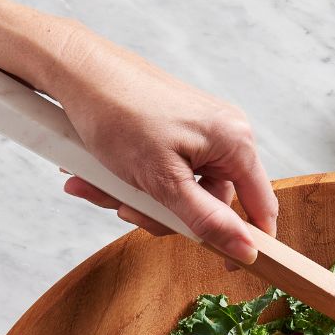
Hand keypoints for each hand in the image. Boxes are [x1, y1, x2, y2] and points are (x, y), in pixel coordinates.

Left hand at [52, 26, 277, 264]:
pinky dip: (135, 183)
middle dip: (168, 216)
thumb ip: (207, 220)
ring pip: (183, 192)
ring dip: (142, 201)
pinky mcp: (176, 131)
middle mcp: (224, 134)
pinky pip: (166, 173)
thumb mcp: (163, 180)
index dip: (247, 241)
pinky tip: (102, 176)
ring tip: (103, 188)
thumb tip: (247, 250)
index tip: (227, 267)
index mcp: (235, 142)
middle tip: (127, 211)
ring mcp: (200, 132)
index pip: (260, 205)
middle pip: (213, 203)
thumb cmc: (117, 112)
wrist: (74, 67)